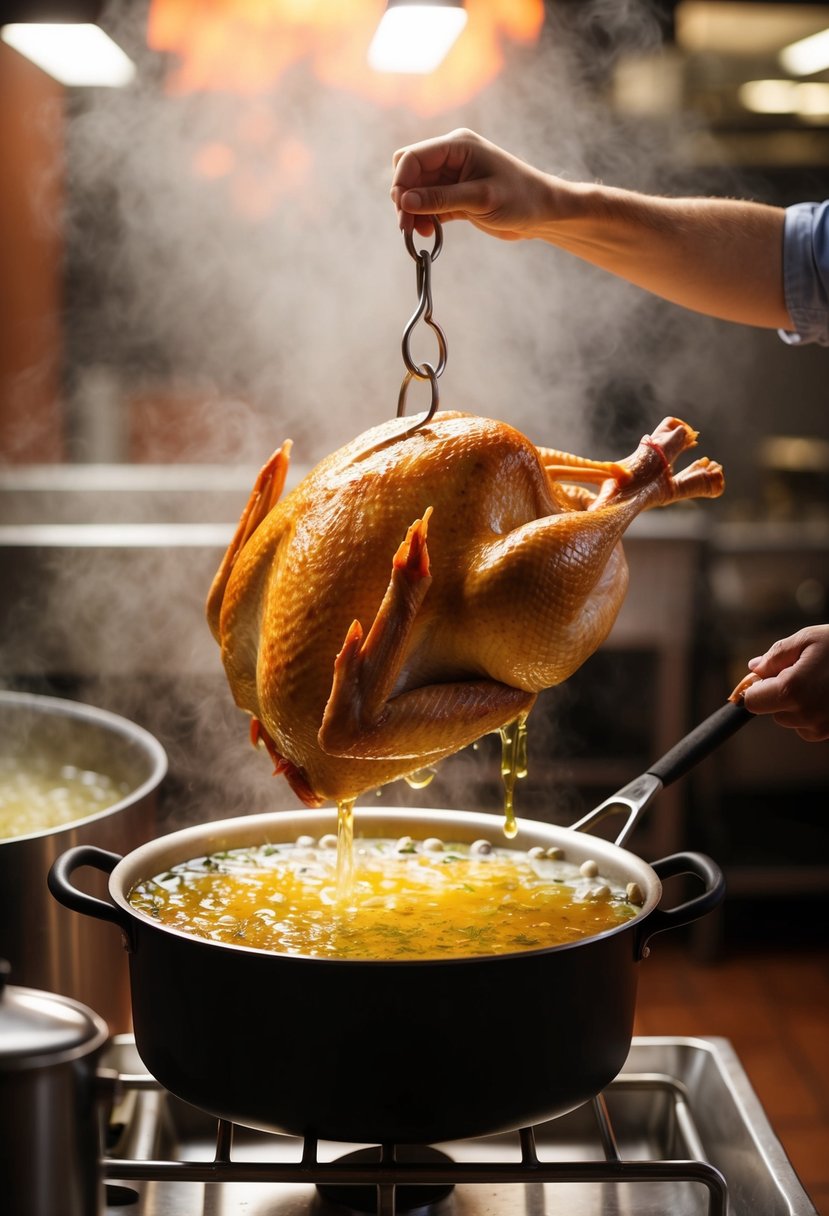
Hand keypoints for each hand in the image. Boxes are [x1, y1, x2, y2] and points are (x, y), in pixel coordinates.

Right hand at [390, 128, 558, 241]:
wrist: (543, 212)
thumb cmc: (520, 198)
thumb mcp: (480, 199)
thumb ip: (441, 199)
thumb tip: (405, 200)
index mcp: (457, 145)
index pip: (413, 157)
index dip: (401, 182)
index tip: (402, 210)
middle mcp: (451, 157)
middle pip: (410, 172)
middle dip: (403, 197)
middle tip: (407, 226)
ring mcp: (452, 177)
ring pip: (416, 190)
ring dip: (413, 211)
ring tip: (419, 233)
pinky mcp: (455, 196)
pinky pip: (429, 204)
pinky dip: (424, 217)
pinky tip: (429, 232)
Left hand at [733, 625, 828, 741]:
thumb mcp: (808, 639)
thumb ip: (776, 655)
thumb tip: (754, 668)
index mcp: (792, 690)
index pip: (752, 702)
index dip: (755, 687)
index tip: (764, 676)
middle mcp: (805, 714)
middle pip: (772, 711)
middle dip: (779, 693)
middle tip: (802, 670)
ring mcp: (822, 727)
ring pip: (792, 719)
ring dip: (797, 703)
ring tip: (821, 680)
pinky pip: (811, 725)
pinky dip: (814, 712)